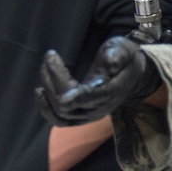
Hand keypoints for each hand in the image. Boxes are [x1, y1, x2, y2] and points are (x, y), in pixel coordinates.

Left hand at [36, 36, 160, 125]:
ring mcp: (88, 115)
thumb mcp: (124, 50)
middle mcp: (98, 109)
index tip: (52, 62)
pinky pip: (59, 121)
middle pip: (66, 105)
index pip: (86, 97)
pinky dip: (46, 109)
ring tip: (44, 68)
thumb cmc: (125, 59)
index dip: (65, 84)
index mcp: (110, 92)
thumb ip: (117, 55)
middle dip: (52, 79)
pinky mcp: (80, 116)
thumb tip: (109, 63)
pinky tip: (39, 92)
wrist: (131, 75)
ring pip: (60, 114)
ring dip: (47, 91)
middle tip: (50, 56)